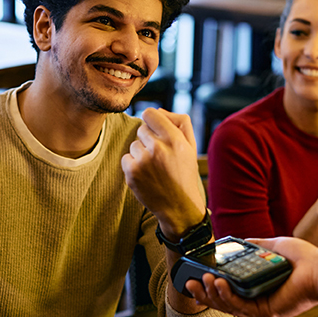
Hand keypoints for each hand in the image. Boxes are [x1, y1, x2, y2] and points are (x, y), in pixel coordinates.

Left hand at [121, 108, 204, 239]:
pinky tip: (146, 175)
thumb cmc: (184, 172)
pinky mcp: (132, 173)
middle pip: (141, 129)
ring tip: (155, 167)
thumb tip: (159, 110)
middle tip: (160, 155)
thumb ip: (180, 122)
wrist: (179, 206)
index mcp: (175, 138)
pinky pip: (126, 158)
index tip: (155, 130)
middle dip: (148, 139)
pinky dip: (133, 165)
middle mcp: (159, 147)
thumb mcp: (191, 146)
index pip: (150, 113)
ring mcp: (143, 160)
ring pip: (134, 144)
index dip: (151, 120)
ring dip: (141, 153)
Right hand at [186, 237, 317, 316]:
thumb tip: (239, 240)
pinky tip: (220, 283)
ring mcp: (261, 308)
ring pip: (229, 307)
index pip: (229, 291)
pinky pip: (241, 308)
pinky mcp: (267, 312)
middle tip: (190, 283)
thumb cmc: (302, 258)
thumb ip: (254, 245)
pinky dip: (228, 296)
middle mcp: (257, 300)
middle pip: (223, 302)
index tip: (195, 281)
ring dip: (213, 294)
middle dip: (204, 294)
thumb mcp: (272, 246)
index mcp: (257, 287)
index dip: (210, 289)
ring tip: (205, 280)